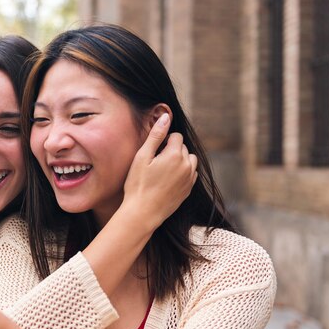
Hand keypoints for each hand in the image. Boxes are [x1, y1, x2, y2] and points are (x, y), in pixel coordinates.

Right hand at [122, 113, 197, 227]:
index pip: (175, 136)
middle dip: (171, 150)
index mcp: (175, 154)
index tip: (153, 152)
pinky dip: (182, 173)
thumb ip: (156, 135)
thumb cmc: (138, 184)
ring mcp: (189, 178)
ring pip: (189, 160)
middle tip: (154, 164)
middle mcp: (187, 165)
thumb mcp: (142, 157)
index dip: (163, 141)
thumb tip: (166, 116)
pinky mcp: (188, 189)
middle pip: (183, 148)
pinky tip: (167, 181)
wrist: (143, 213)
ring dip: (179, 161)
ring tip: (162, 171)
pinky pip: (190, 174)